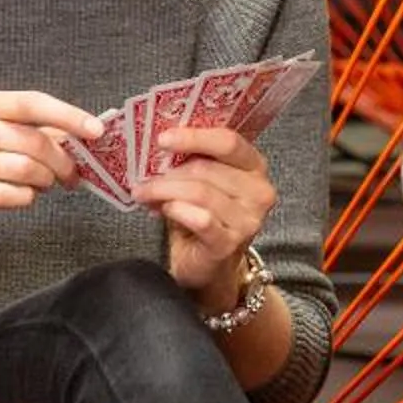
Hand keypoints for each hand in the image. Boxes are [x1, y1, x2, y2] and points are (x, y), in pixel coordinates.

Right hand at [0, 90, 104, 248]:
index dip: (68, 115)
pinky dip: (25, 198)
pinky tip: (23, 197)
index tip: (96, 130)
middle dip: (63, 161)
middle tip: (72, 175)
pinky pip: (7, 196)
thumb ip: (23, 129)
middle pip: (33, 141)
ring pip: (24, 169)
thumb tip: (73, 135)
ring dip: (45, 181)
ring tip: (44, 185)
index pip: (32, 103)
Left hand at [138, 124, 275, 303]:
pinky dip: (177, 211)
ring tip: (145, 195)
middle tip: (143, 179)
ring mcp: (248, 220)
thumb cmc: (205, 217)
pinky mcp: (230, 243)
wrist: (209, 265)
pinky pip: (201, 219)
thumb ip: (191, 160)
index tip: (163, 139)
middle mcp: (259, 192)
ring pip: (200, 193)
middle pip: (206, 169)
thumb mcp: (201, 181)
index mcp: (254, 166)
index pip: (228, 142)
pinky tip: (165, 210)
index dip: (194, 137)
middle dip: (168, 173)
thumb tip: (159, 146)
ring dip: (164, 191)